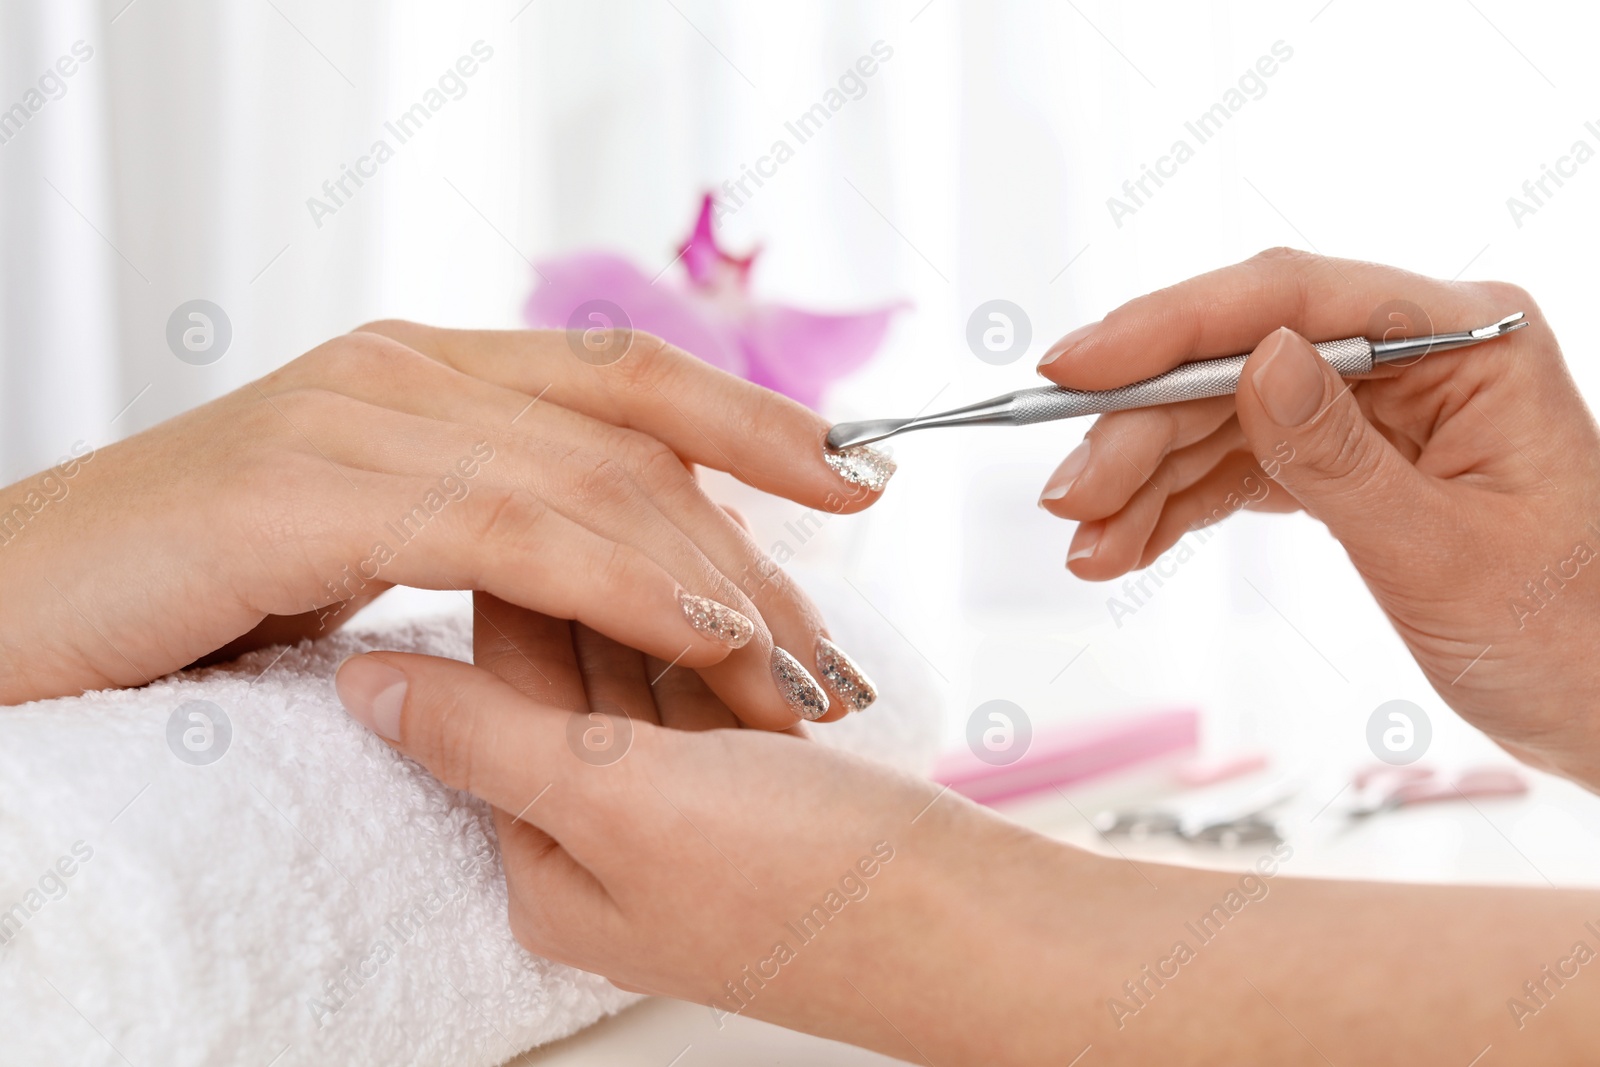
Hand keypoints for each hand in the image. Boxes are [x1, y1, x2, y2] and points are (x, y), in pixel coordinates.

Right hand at [0, 323, 890, 724]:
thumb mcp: (361, 539)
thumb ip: (474, 523)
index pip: (625, 378)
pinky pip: (512, 529)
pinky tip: (702, 634)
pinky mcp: (310, 487)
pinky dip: (624, 581)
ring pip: (592, 481)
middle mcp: (405, 369)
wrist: (11, 613)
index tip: (858, 479)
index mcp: (424, 372)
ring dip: (713, 580)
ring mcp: (358, 414)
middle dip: (755, 542)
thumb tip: (598, 568)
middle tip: (832, 649)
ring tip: (793, 673)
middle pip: (635, 437)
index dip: (753, 419)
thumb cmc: (189, 594)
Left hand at [335, 596, 1599, 1065]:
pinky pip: (695, 674)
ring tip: (640, 474)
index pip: (492, 691)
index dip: (503, 577)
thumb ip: (489, 738)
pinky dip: (701, 616)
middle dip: (576, 568)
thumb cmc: (803, 884)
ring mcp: (674, 805)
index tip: (504, 477)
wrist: (976, 928)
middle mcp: (596, 834)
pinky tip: (705, 543)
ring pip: (632, 661)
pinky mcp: (741, 778)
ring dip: (643, 579)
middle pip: (558, 672)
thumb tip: (359, 684)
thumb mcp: (628, 806)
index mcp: (542, 860)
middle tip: (574, 452)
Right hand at [1036, 249, 1599, 786]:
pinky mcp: (1345, 466)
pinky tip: (1124, 545)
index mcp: (1467, 342)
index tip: (1075, 368)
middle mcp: (1414, 358)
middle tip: (1068, 496)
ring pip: (1221, 418)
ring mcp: (1374, 411)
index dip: (1170, 328)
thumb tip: (1254, 359)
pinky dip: (1174, 508)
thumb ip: (1341, 457)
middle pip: (1237, 363)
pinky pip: (1238, 469)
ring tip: (1088, 546)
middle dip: (1141, 430)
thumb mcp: (1447, 556)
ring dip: (1143, 480)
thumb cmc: (1575, 640)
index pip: (1293, 301)